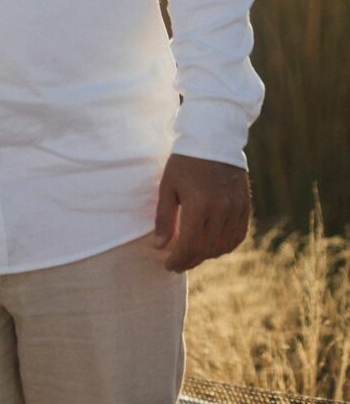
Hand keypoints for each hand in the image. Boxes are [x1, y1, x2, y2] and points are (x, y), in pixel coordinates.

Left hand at [153, 153, 251, 271]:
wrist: (213, 139)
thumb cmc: (185, 161)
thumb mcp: (168, 186)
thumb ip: (164, 218)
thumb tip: (159, 247)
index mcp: (199, 204)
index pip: (189, 245)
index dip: (178, 259)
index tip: (168, 265)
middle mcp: (221, 209)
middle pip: (207, 249)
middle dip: (190, 260)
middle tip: (178, 263)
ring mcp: (236, 208)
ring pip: (223, 246)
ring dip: (207, 255)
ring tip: (192, 254)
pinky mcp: (245, 206)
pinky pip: (238, 236)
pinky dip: (225, 246)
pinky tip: (212, 245)